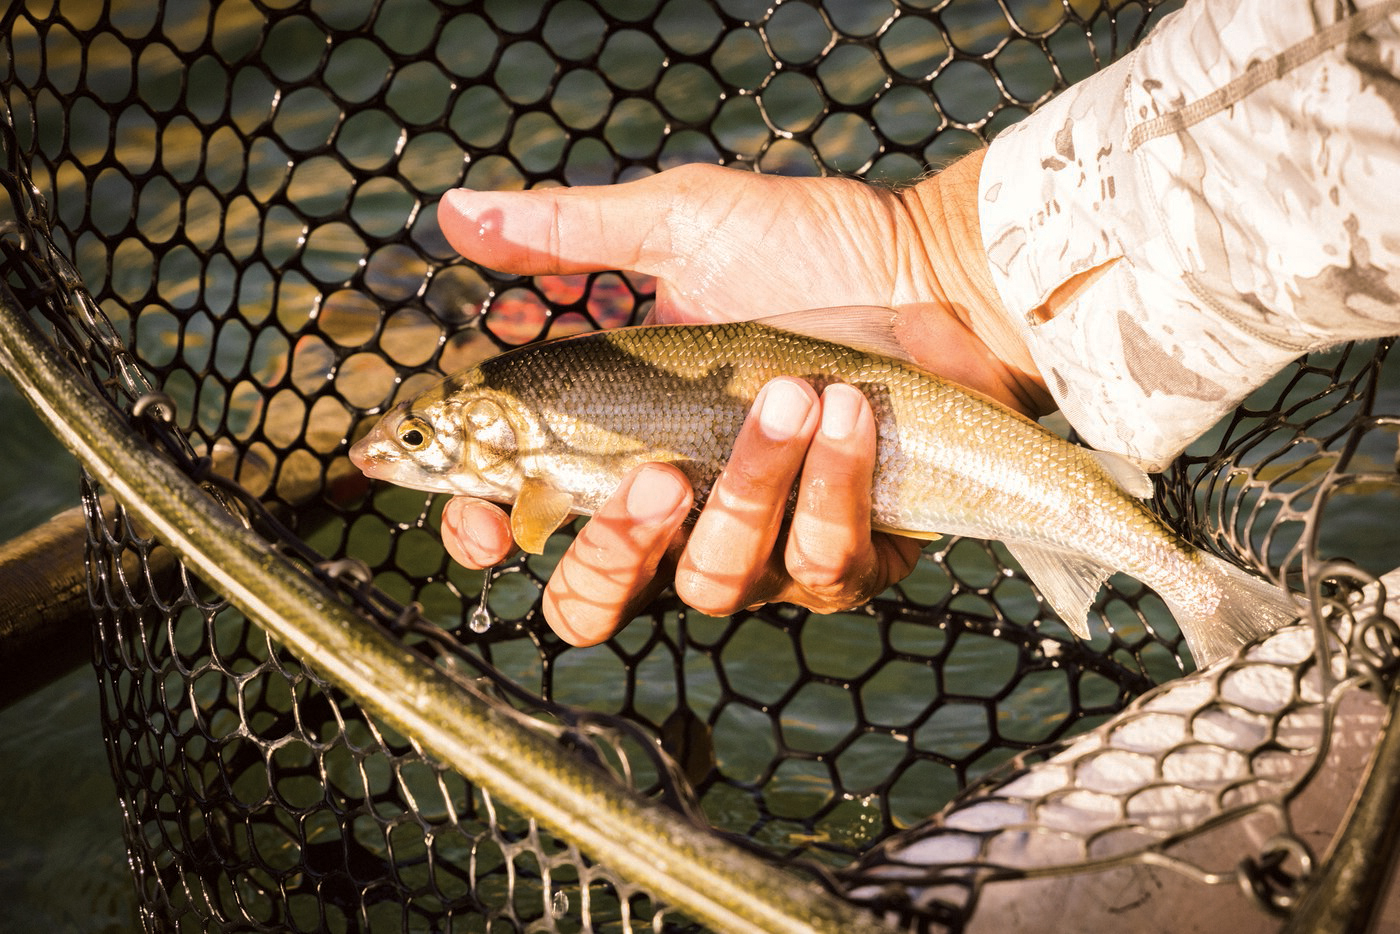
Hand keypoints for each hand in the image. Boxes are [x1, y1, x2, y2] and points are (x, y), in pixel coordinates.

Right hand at [436, 152, 1048, 644]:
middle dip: (612, 555)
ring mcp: (765, 547)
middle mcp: (681, 515)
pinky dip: (832, 489)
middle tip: (653, 478)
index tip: (483, 517)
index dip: (489, 538)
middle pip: (599, 603)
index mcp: (623, 447)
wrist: (937, 267)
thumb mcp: (678, 226)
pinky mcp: (850, 556)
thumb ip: (565, 235)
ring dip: (748, 491)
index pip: (531, 527)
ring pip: (717, 582)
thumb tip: (451, 213)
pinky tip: (850, 416)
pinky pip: (824, 565)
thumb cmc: (807, 248)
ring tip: (789, 395)